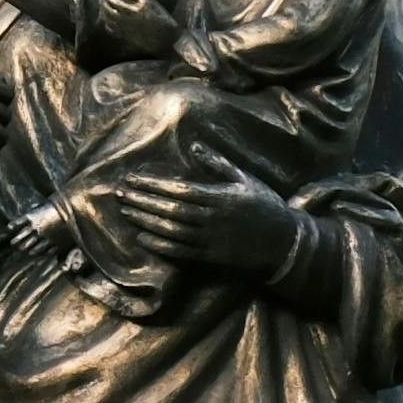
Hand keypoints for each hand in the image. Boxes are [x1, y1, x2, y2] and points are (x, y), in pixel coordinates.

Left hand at [69, 166, 305, 285]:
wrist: (283, 243)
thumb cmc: (265, 206)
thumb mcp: (244, 179)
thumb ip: (217, 163)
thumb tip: (193, 146)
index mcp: (219, 197)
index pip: (178, 190)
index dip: (153, 185)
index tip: (134, 178)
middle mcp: (212, 219)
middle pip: (169, 209)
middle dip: (142, 200)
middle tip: (119, 193)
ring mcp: (210, 240)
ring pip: (171, 230)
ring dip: (145, 221)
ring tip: (126, 211)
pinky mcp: (209, 257)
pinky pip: (179, 252)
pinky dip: (159, 246)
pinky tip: (142, 238)